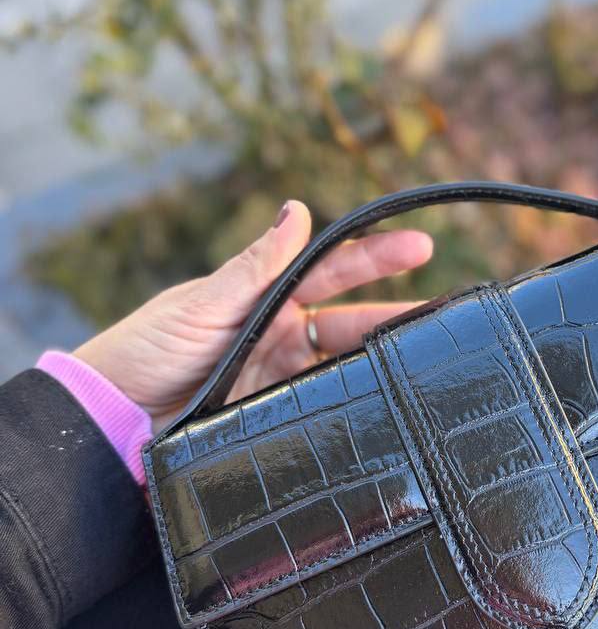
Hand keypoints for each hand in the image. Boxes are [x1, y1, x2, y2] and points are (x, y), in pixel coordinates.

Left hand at [75, 200, 432, 430]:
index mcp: (265, 294)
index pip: (331, 268)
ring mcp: (281, 374)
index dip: (375, 256)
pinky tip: (386, 403)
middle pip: (352, 317)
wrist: (113, 418)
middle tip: (452, 311)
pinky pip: (326, 405)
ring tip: (429, 358)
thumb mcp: (203, 305)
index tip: (420, 245)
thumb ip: (255, 267)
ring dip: (385, 358)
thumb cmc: (147, 348)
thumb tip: (298, 210)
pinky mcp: (277, 414)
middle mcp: (280, 331)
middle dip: (400, 311)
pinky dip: (356, 402)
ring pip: (347, 362)